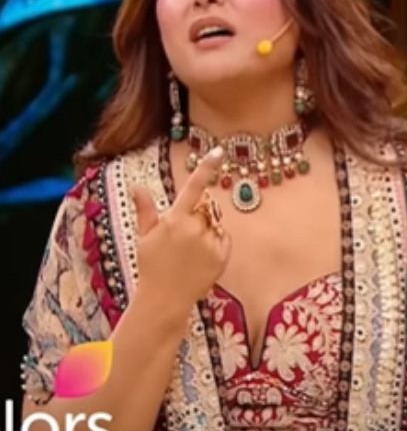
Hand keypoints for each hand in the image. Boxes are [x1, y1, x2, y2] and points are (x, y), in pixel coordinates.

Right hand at [132, 147, 231, 320]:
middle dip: (199, 214)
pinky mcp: (222, 256)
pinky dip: (217, 243)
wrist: (164, 299)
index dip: (206, 168)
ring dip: (207, 230)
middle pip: (207, 207)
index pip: (192, 188)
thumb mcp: (145, 236)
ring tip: (190, 251)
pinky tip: (201, 258)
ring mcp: (210, 242)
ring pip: (216, 223)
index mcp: (174, 221)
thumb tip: (137, 186)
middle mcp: (194, 229)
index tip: (219, 152)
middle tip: (183, 236)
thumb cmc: (152, 266)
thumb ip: (145, 210)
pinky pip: (225, 238)